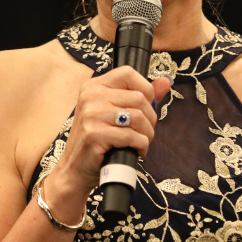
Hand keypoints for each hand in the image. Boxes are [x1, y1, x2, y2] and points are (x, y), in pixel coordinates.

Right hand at [51, 67, 173, 195]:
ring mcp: (91, 115)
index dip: (146, 89)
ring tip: (141, 142)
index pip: (128, 73)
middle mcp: (90, 96)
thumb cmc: (98, 140)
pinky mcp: (94, 135)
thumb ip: (141, 95)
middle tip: (145, 132)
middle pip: (139, 98)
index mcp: (94, 86)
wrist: (75, 168)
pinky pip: (132, 136)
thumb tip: (166, 81)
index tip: (146, 107)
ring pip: (139, 117)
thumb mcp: (115, 113)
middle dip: (150, 118)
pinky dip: (141, 146)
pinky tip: (137, 151)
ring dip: (147, 134)